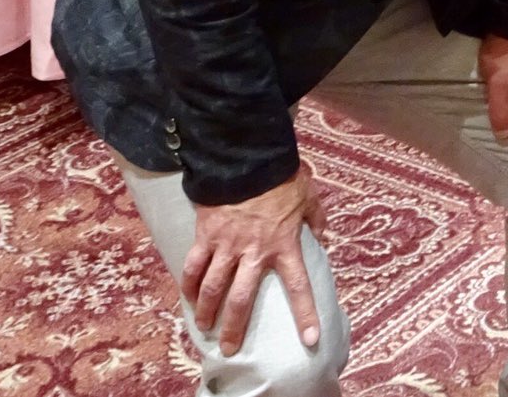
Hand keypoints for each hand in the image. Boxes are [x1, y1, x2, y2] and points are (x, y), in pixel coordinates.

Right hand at [182, 163, 327, 355]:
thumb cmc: (281, 177)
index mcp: (284, 245)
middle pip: (242, 299)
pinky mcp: (205, 236)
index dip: (305, 314)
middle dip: (235, 328)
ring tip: (204, 328)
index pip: (299, 286)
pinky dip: (188, 283)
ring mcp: (227, 246)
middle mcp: (254, 252)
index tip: (309, 339)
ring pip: (212, 288)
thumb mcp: (309, 197)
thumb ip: (315, 220)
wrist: (247, 158)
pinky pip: (193, 265)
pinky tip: (186, 296)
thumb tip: (321, 236)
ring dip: (206, 311)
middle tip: (230, 348)